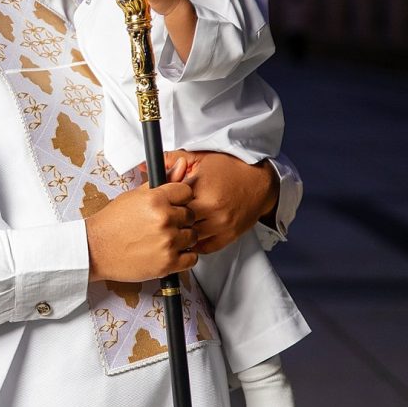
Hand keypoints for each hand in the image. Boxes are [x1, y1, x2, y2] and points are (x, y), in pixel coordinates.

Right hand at [86, 158, 197, 281]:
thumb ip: (162, 181)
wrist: (96, 249)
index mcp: (156, 200)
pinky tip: (169, 251)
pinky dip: (183, 256)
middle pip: (191, 215)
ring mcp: (167, 242)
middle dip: (179, 219)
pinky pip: (192, 257)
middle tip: (164, 224)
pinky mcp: (168, 263)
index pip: (186, 192)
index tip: (173, 205)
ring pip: (192, 236)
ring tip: (164, 238)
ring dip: (182, 238)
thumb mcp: (134, 196)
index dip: (179, 199)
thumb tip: (182, 166)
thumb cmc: (111, 224)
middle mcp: (163, 219)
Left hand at [159, 150, 278, 253]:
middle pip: (179, 221)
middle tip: (164, 217)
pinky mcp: (229, 235)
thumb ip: (173, 160)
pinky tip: (190, 236)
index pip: (172, 201)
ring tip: (175, 227)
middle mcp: (212, 208)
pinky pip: (205, 248)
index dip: (163, 202)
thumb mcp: (201, 158)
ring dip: (182, 233)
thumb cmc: (232, 168)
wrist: (260, 182)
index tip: (159, 202)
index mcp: (202, 188)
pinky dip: (195, 244)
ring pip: (190, 237)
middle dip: (171, 219)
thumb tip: (147, 165)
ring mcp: (221, 224)